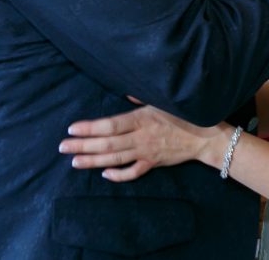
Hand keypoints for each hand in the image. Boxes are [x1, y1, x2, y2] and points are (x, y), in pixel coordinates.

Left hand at [59, 105, 228, 181]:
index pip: (110, 125)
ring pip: (114, 159)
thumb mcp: (163, 100)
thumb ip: (141, 97)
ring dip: (93, 161)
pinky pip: (132, 172)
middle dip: (82, 146)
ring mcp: (145, 153)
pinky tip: (103, 174)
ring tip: (74, 162)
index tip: (72, 129)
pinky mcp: (153, 164)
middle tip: (62, 147)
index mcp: (141, 119)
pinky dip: (118, 175)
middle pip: (107, 143)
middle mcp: (140, 137)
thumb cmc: (185, 114)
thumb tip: (125, 93)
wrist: (206, 137)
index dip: (90, 128)